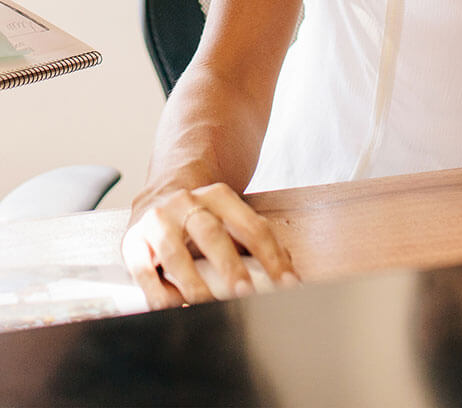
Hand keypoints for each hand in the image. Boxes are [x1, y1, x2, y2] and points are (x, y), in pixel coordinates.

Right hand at [122, 182, 297, 308]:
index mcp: (218, 196)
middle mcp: (187, 203)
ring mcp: (158, 220)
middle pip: (212, 234)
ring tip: (209, 307)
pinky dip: (159, 295)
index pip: (251, 226)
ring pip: (176, 254)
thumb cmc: (201, 216)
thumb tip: (287, 267)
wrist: (158, 193)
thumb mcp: (228, 217)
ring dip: (194, 284)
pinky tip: (174, 309)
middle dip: (230, 266)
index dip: (271, 256)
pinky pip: (144, 272)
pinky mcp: (133, 242)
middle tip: (245, 293)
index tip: (286, 284)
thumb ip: (253, 239)